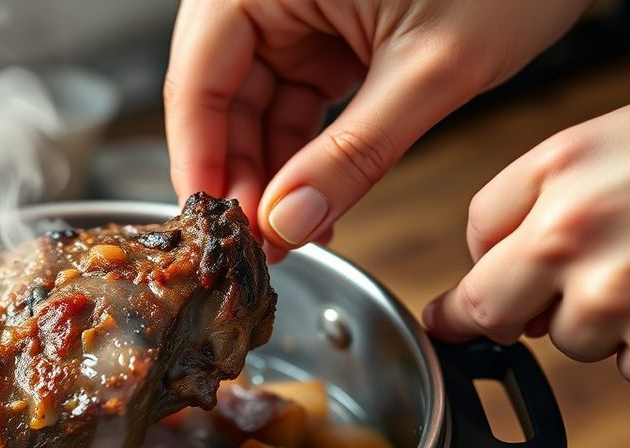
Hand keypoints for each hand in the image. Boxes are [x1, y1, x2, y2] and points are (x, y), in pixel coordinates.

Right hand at [164, 0, 588, 257]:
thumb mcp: (431, 69)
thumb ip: (354, 154)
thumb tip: (290, 221)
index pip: (198, 80)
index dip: (201, 161)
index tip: (215, 227)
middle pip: (221, 93)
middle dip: (243, 173)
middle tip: (262, 241)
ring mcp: (300, 2)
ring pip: (258, 99)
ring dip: (275, 167)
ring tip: (295, 229)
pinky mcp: (332, 20)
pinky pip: (298, 90)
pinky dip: (309, 144)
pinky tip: (318, 194)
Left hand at [424, 94, 629, 389]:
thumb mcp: (579, 149)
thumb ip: (508, 207)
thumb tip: (478, 272)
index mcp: (554, 201)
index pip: (472, 278)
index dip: (457, 307)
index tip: (445, 322)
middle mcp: (582, 252)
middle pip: (502, 320)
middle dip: (518, 312)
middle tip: (564, 280)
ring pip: (575, 344)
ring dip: (596, 321)